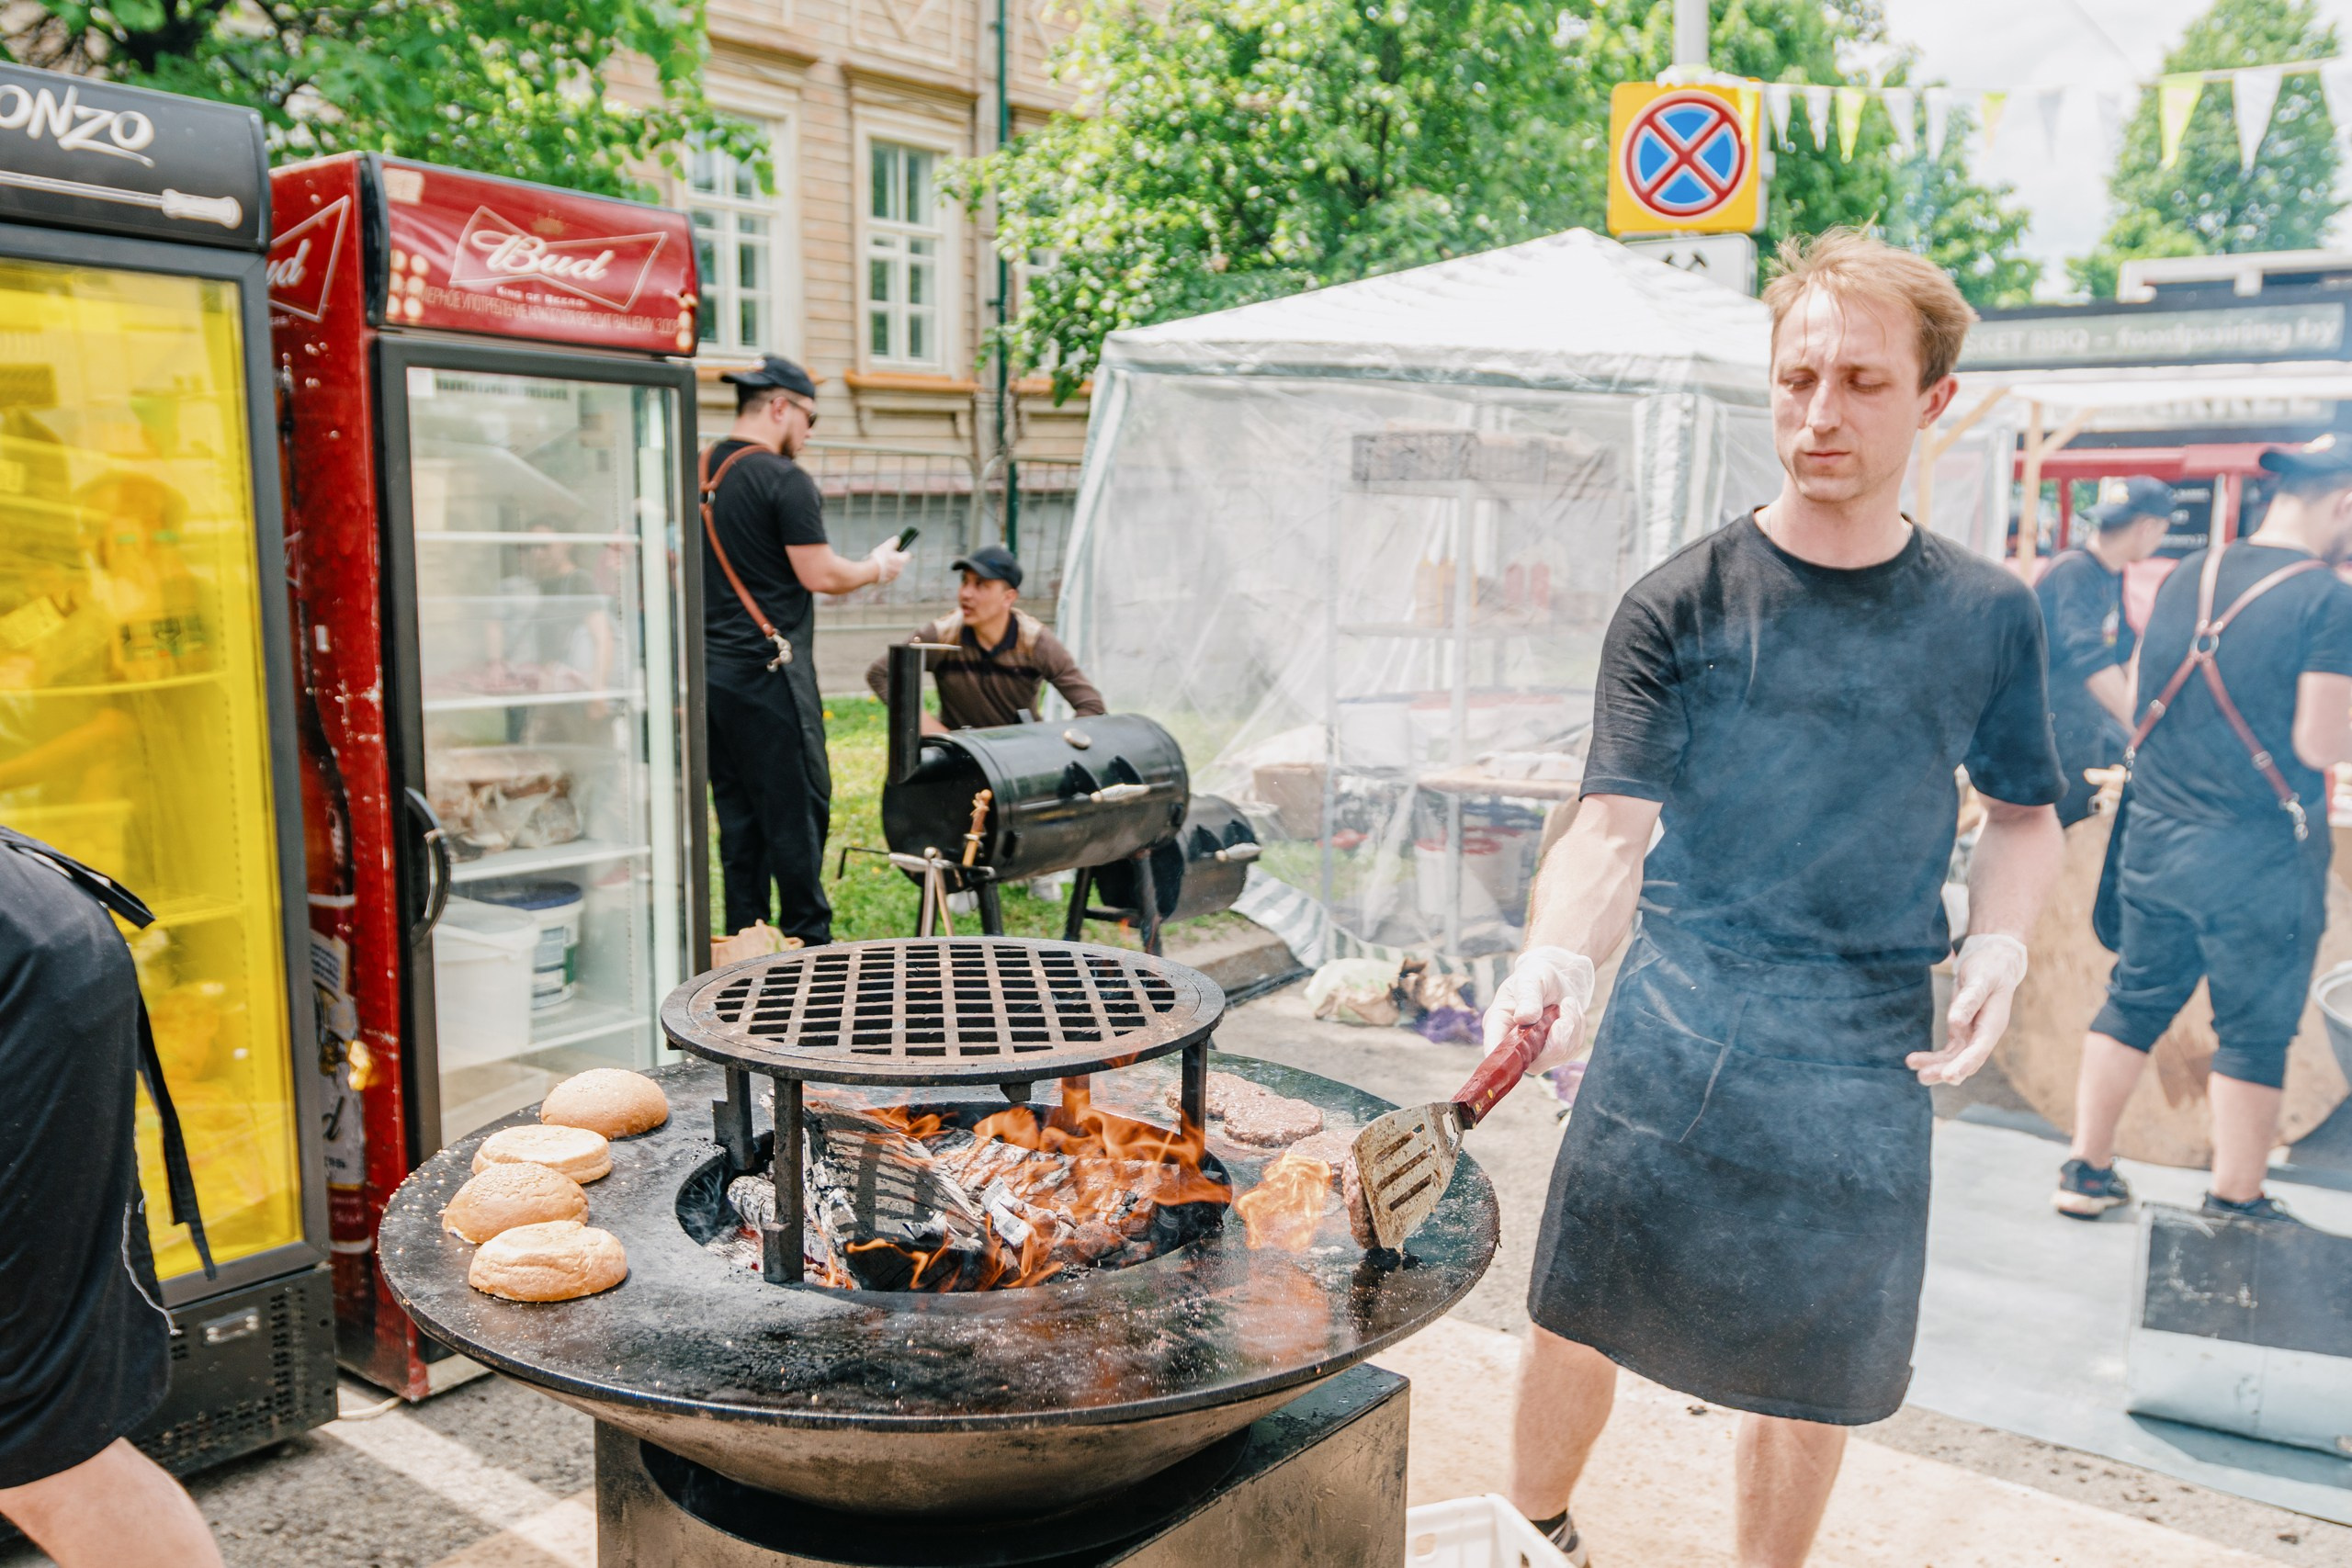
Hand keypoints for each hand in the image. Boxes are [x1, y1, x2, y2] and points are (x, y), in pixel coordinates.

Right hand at [869, 541, 910, 584]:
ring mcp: (894, 576)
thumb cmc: (879, 558)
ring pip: (894, 569)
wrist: (870, 571)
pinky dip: (884, 572)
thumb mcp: (887, 546)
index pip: (908, 555)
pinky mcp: (888, 581)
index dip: (902, 551)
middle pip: (900, 562)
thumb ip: (894, 541)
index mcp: (902, 560)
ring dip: (889, 565)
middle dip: (894, 559)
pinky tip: (877, 568)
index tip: (896, 550)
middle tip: (885, 555)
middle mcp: (901, 569)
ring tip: (880, 562)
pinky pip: (888, 575)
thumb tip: (898, 539)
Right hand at [1482, 945, 1595, 1075]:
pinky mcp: (1554, 1053)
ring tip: (1568, 1003)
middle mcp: (1514, 1043)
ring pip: (1557, 1056)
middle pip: (1532, 1061)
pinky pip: (1571, 1051)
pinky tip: (1570, 1013)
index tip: (1519, 1052)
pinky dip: (1577, 1030)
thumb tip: (1524, 1018)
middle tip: (1567, 1005)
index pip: (1494, 1048)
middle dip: (1556, 1038)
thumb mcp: (1530, 979)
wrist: (1557, 979)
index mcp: (1498, 1023)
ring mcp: (1535, 1051)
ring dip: (1571, 1027)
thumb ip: (1527, 997)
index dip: (1502, 1059)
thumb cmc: (1536, 976)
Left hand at [1907, 933, 2028, 1084]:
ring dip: (1936, 1067)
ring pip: (1955, 1059)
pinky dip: (1934, 1058)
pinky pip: (1949, 1052)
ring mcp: (1973, 1035)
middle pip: (1967, 1060)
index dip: (1965, 1064)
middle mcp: (1985, 1034)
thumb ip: (1970, 1000)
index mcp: (1994, 1024)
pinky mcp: (1962, 1032)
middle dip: (1946, 1071)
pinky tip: (1916, 1061)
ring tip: (1914, 1068)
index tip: (1949, 1076)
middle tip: (1923, 1077)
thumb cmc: (1989, 968)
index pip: (1980, 1049)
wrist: (1993, 962)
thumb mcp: (1981, 979)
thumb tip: (1955, 1022)